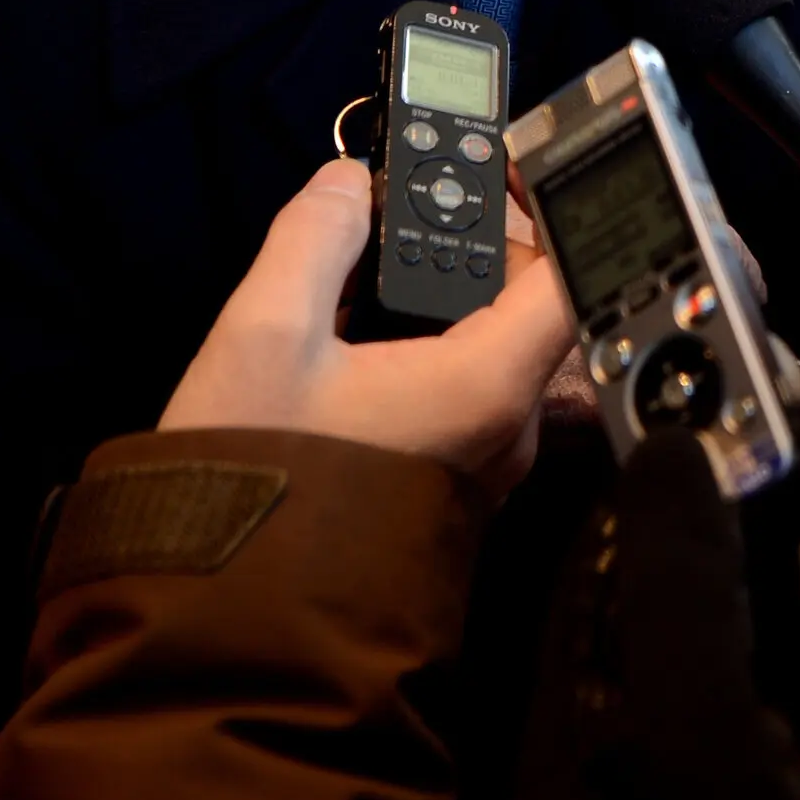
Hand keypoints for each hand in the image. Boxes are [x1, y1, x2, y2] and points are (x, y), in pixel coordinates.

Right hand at [161, 160, 575, 500]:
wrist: (234, 631)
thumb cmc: (257, 488)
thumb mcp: (264, 337)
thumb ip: (312, 240)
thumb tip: (345, 185)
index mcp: (487, 385)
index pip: (565, 272)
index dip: (543, 207)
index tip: (500, 169)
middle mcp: (506, 429)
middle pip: (523, 304)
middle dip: (466, 249)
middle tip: (391, 219)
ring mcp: (482, 464)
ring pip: (485, 349)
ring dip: (434, 302)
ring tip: (355, 279)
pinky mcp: (449, 486)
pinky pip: (460, 393)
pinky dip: (420, 350)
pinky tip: (350, 342)